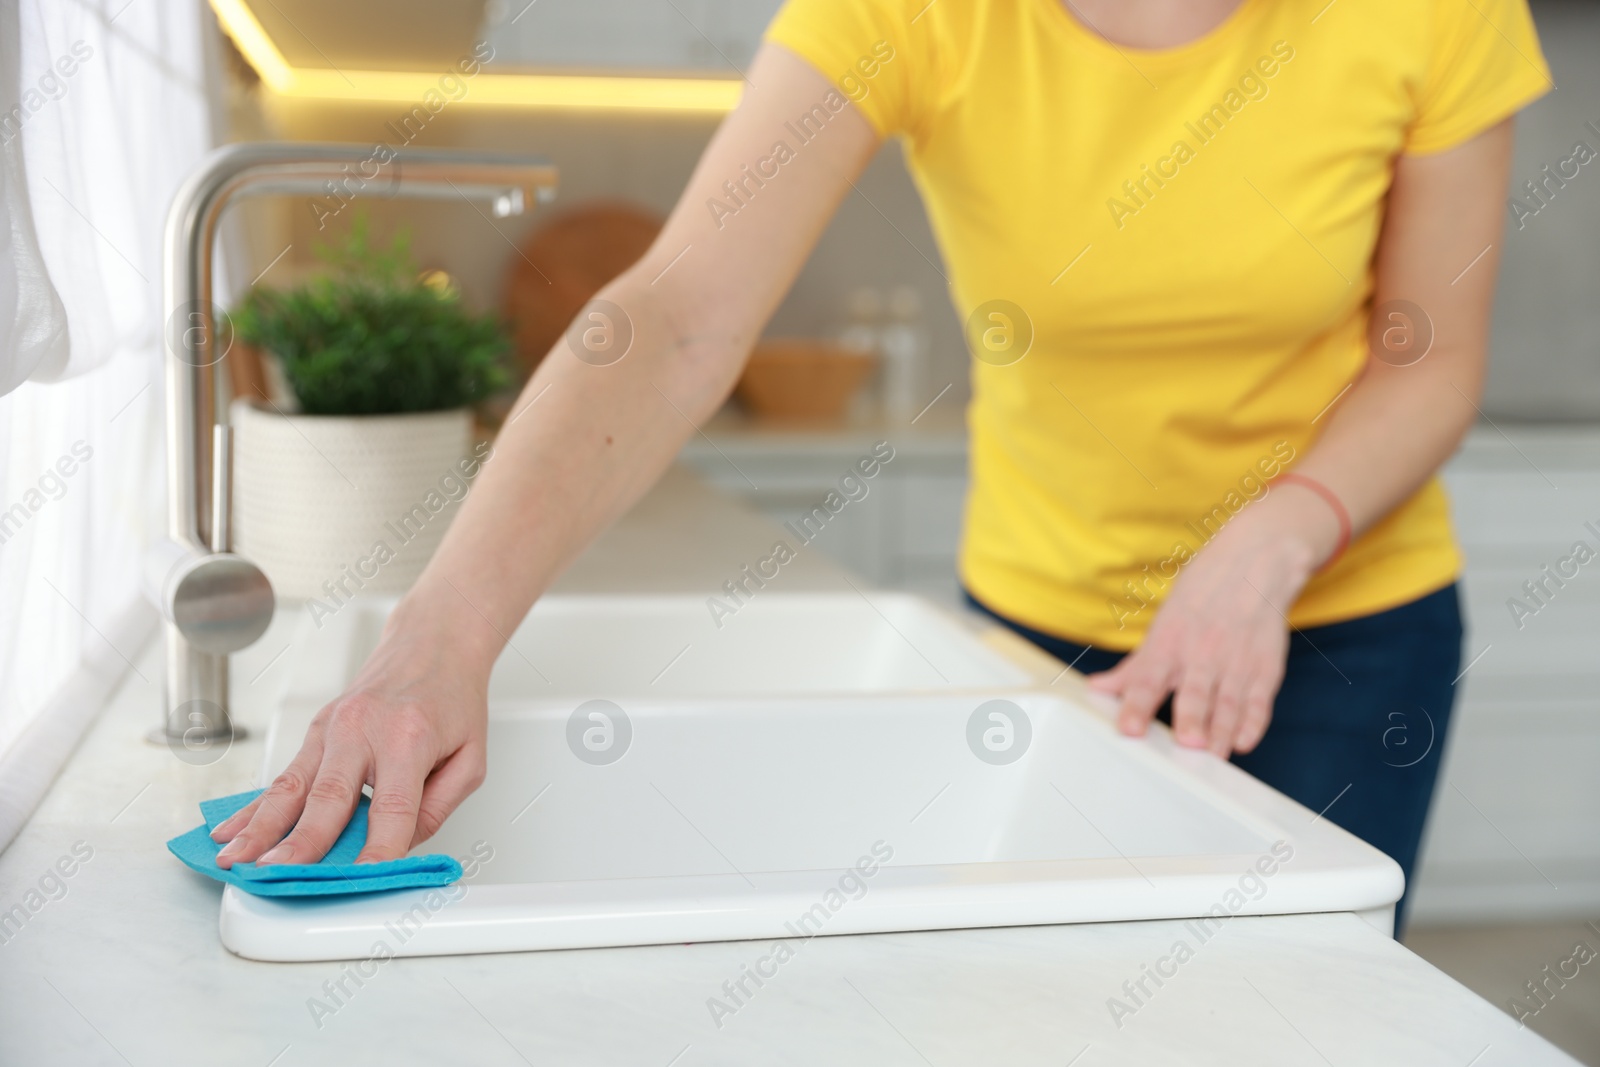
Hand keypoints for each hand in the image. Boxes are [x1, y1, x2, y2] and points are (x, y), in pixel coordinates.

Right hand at [210, 603, 490, 866]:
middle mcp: (362, 729)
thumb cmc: (453, 699)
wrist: (433, 644)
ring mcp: (332, 727)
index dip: (376, 850)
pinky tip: (228, 830)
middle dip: (299, 843)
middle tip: (274, 876)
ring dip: (259, 828)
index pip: (391, 807)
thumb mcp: (470, 758)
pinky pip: (283, 775)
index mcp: (408, 737)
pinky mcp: (316, 730)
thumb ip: (438, 807)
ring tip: (233, 860)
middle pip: (327, 798)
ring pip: (290, 787)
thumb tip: (398, 848)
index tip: (360, 881)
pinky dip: (254, 807)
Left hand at [1087, 486, 1334, 757]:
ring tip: (1213, 756)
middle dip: (1192, 718)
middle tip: (1187, 744)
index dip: (1136, 705)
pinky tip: (1244, 742)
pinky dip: (1254, 723)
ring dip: (1221, 731)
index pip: (1148, 679)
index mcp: (1169, 644)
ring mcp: (1236, 662)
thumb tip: (1097, 689)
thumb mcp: (1163, 626)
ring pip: (1228, 703)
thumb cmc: (1201, 597)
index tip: (1128, 730)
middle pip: (1194, 693)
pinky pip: (1260, 701)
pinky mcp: (1265, 668)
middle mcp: (1202, 654)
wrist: (1254, 564)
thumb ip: (1135, 667)